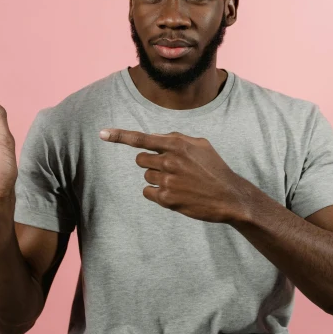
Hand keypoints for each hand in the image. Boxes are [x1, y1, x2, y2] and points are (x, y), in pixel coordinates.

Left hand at [99, 129, 255, 223]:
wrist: (229, 197)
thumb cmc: (214, 168)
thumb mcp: (200, 145)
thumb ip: (176, 139)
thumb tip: (157, 139)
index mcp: (176, 144)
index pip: (142, 138)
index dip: (120, 136)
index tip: (102, 134)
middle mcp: (169, 161)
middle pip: (141, 160)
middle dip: (150, 163)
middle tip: (168, 168)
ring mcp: (167, 181)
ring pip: (146, 176)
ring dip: (157, 178)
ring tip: (178, 182)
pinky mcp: (167, 199)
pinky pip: (148, 192)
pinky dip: (156, 193)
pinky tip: (174, 193)